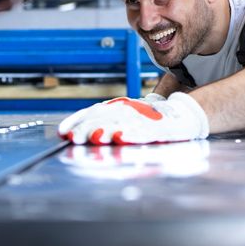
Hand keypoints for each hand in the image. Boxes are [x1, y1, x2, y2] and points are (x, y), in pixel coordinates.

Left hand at [58, 92, 208, 144]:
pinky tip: (122, 138)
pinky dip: (132, 134)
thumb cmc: (149, 120)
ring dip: (106, 130)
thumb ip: (104, 122)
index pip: (92, 111)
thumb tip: (77, 133)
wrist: (181, 115)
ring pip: (121, 123)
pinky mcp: (157, 129)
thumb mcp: (124, 116)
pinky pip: (143, 131)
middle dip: (88, 128)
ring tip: (94, 137)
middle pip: (104, 118)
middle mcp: (127, 110)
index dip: (77, 120)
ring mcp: (142, 119)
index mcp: (117, 107)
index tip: (63, 132)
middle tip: (75, 138)